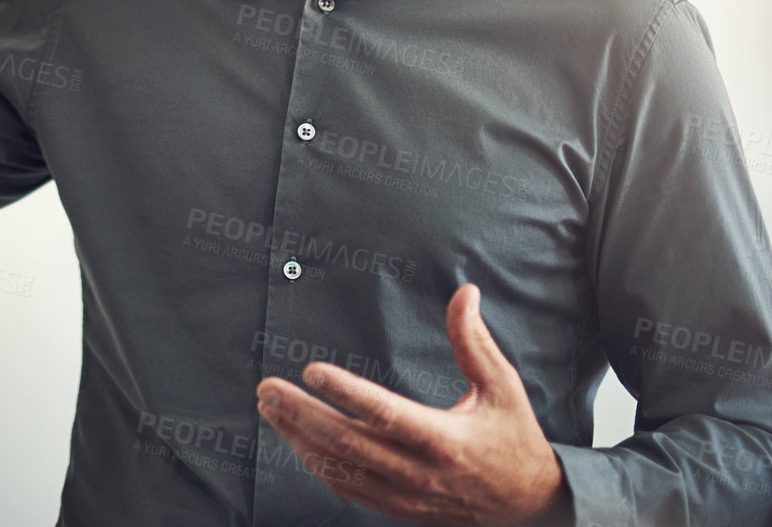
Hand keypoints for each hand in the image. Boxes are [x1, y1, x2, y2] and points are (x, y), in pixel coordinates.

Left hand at [255, 284, 569, 525]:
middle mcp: (421, 473)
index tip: (312, 370)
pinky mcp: (396, 508)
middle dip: (302, 414)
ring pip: (340, 469)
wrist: (528, 507)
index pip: (386, 415)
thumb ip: (475, 341)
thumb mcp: (503, 387)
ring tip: (269, 407)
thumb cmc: (513, 439)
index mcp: (446, 441)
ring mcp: (406, 496)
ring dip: (299, 437)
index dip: (346, 393)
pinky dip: (316, 463)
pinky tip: (295, 438)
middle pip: (350, 443)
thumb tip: (464, 292)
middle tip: (268, 387)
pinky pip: (347, 488)